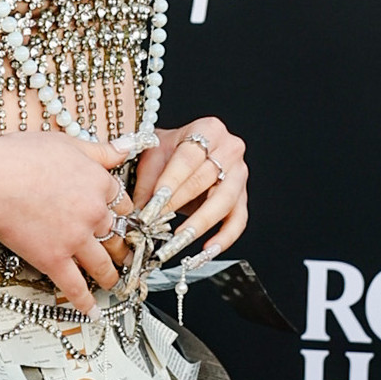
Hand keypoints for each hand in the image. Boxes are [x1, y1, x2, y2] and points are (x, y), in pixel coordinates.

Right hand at [0, 134, 135, 315]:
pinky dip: (85, 302)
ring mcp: (75, 239)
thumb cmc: (20, 156)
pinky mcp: (54, 260)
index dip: (120, 211)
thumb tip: (126, 147)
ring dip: (111, 276)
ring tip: (115, 283)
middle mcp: (93, 213)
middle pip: (116, 234)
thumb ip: (99, 150)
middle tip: (124, 254)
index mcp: (98, 183)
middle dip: (121, 246)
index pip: (120, 201)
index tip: (120, 218)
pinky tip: (92, 311)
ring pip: (103, 264)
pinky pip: (75, 286)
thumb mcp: (65, 142)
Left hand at [128, 116, 247, 262]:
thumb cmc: (169, 150)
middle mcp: (230, 148)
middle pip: (205, 179)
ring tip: (179, 241)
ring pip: (224, 202)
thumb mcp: (153, 155)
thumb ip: (146, 181)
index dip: (171, 181)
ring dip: (200, 224)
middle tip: (157, 223)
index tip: (155, 201)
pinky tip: (207, 250)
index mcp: (208, 129)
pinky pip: (238, 220)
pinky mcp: (243, 197)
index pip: (188, 158)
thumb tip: (137, 213)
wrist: (183, 150)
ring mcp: (240, 173)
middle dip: (178, 203)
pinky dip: (224, 237)